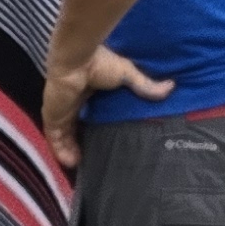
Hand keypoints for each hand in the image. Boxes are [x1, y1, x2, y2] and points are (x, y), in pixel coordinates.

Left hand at [41, 42, 171, 168]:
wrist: (78, 59)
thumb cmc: (100, 63)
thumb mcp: (127, 75)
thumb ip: (145, 85)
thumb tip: (171, 86)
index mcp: (87, 91)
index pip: (88, 113)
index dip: (94, 126)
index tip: (105, 140)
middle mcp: (73, 102)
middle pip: (74, 127)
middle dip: (80, 142)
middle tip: (93, 158)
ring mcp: (61, 110)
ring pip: (63, 136)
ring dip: (70, 150)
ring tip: (83, 166)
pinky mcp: (53, 117)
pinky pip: (55, 139)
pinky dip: (61, 151)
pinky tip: (72, 164)